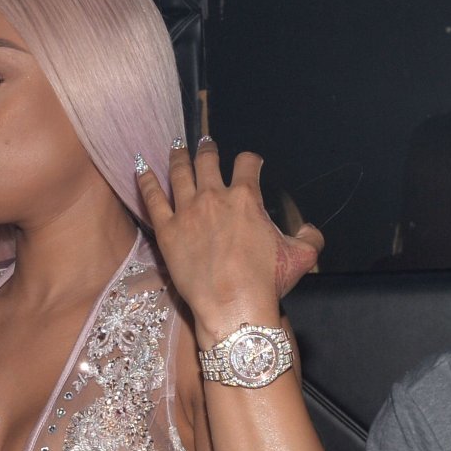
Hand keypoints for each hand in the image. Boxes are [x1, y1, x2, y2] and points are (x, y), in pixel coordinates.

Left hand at [136, 139, 322, 336]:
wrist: (234, 305)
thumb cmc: (267, 281)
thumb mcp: (301, 257)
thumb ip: (309, 237)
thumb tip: (309, 229)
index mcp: (246, 198)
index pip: (247, 164)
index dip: (250, 160)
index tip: (250, 162)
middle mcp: (214, 197)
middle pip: (207, 161)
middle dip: (208, 149)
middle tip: (205, 144)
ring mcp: (187, 212)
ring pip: (179, 173)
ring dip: (178, 156)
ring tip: (176, 147)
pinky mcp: (167, 231)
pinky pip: (152, 198)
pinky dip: (146, 180)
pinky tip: (141, 168)